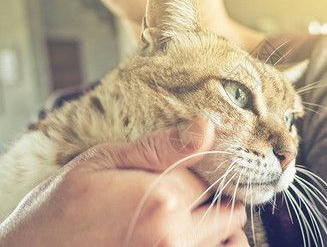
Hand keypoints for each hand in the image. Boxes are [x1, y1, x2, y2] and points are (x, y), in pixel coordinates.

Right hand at [0, 117, 248, 245]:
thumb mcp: (104, 161)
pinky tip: (182, 231)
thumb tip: (206, 128)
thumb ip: (161, 147)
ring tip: (191, 213)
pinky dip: (208, 245)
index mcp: (163, 199)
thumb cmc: (62, 206)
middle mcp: (174, 237)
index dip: (204, 169)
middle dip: (217, 199)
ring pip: (225, 241)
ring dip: (217, 226)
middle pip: (228, 213)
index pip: (214, 177)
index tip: (191, 167)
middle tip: (192, 190)